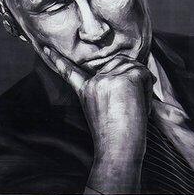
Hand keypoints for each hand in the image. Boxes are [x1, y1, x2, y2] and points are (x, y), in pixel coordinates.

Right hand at [43, 46, 154, 193]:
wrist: (117, 147)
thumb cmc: (114, 137)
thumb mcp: (101, 111)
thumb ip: (106, 91)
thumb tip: (128, 75)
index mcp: (85, 90)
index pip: (69, 71)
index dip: (57, 59)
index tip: (45, 47)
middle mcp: (94, 81)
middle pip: (119, 63)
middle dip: (132, 78)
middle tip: (133, 103)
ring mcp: (109, 78)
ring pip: (134, 67)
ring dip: (142, 84)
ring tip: (137, 105)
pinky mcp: (125, 79)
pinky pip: (144, 73)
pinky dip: (148, 88)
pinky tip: (142, 104)